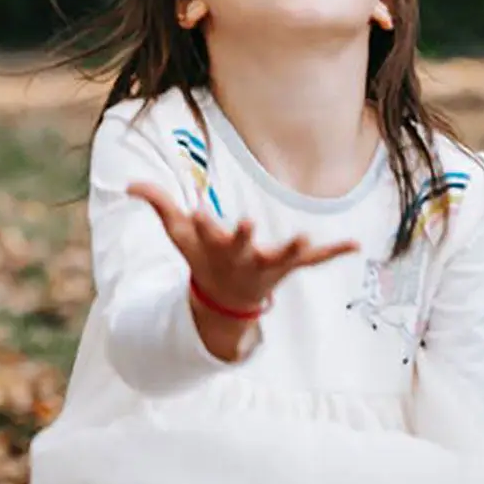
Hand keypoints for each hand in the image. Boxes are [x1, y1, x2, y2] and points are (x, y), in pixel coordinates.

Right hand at [128, 181, 357, 357]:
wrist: (227, 298)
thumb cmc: (202, 257)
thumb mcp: (178, 233)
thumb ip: (158, 205)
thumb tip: (129, 184)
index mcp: (215, 247)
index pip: (207, 232)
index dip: (203, 223)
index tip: (198, 211)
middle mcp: (242, 258)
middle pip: (244, 247)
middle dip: (245, 237)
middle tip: (248, 223)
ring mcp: (268, 264)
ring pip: (282, 258)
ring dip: (295, 250)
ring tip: (304, 239)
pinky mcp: (288, 266)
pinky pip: (314, 262)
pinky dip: (333, 252)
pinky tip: (354, 244)